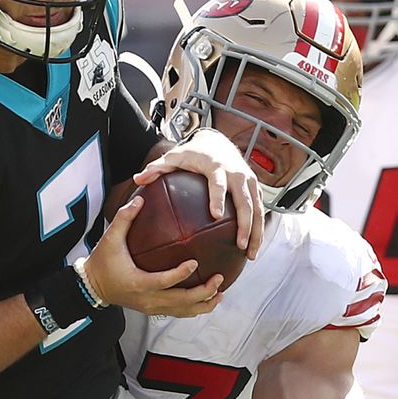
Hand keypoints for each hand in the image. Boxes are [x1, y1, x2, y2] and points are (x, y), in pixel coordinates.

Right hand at [80, 195, 224, 317]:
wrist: (92, 286)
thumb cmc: (102, 262)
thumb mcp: (110, 239)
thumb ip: (124, 219)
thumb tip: (140, 199)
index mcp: (138, 283)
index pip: (164, 281)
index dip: (180, 274)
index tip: (195, 262)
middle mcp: (147, 299)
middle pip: (181, 301)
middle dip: (204, 292)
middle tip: (219, 278)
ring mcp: (151, 307)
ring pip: (183, 311)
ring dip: (204, 304)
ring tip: (220, 293)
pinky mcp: (153, 310)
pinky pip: (178, 312)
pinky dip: (194, 307)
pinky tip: (207, 298)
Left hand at [133, 129, 264, 257]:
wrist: (218, 143)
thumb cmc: (193, 154)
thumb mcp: (174, 158)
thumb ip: (156, 169)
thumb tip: (138, 179)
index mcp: (217, 167)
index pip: (219, 183)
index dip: (218, 198)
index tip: (215, 216)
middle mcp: (237, 174)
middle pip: (245, 201)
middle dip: (245, 224)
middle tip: (239, 245)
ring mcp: (249, 182)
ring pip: (257, 210)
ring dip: (256, 232)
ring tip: (249, 255)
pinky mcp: (255, 189)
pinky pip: (260, 211)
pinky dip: (258, 230)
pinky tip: (250, 249)